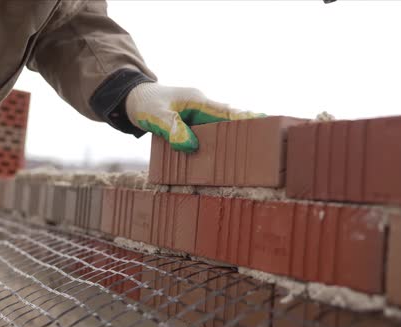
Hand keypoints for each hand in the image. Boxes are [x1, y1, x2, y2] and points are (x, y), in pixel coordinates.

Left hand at [125, 83, 264, 152]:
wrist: (132, 98)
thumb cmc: (144, 104)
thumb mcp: (155, 116)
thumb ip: (172, 129)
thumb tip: (191, 146)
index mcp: (198, 101)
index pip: (227, 112)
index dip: (246, 119)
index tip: (266, 123)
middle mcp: (203, 107)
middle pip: (230, 120)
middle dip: (247, 129)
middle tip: (268, 142)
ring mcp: (199, 115)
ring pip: (222, 127)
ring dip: (234, 137)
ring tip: (255, 152)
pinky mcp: (194, 123)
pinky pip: (211, 133)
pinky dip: (220, 142)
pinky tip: (228, 155)